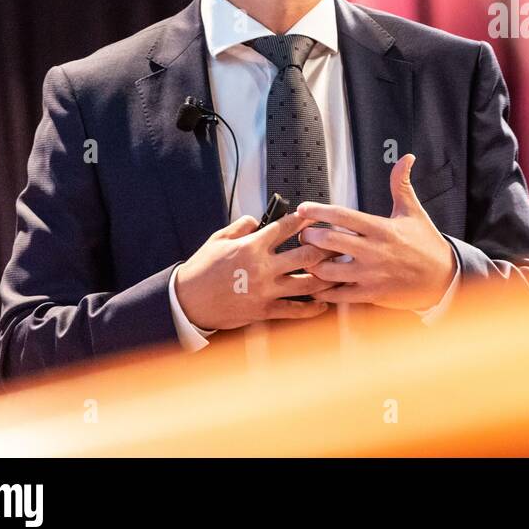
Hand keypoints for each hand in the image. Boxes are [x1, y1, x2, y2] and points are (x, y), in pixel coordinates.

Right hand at [174, 211, 336, 330]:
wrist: (188, 302)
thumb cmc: (202, 269)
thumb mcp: (218, 239)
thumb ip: (240, 226)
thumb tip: (256, 218)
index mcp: (252, 246)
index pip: (285, 228)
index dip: (303, 220)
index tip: (315, 217)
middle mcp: (263, 268)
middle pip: (306, 255)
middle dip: (325, 248)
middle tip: (338, 244)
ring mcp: (265, 290)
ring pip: (307, 283)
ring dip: (326, 277)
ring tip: (340, 272)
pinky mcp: (264, 311)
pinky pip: (294, 310)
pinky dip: (312, 308)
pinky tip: (324, 303)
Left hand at [296, 154, 457, 311]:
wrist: (444, 278)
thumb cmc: (427, 245)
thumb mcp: (413, 212)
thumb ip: (401, 185)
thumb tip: (406, 159)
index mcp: (381, 228)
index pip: (342, 215)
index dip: (318, 210)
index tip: (302, 209)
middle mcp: (374, 250)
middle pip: (329, 241)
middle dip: (309, 236)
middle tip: (303, 234)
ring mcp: (371, 274)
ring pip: (328, 270)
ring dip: (313, 264)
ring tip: (307, 259)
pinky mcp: (371, 294)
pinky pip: (339, 294)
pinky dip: (323, 291)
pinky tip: (318, 285)